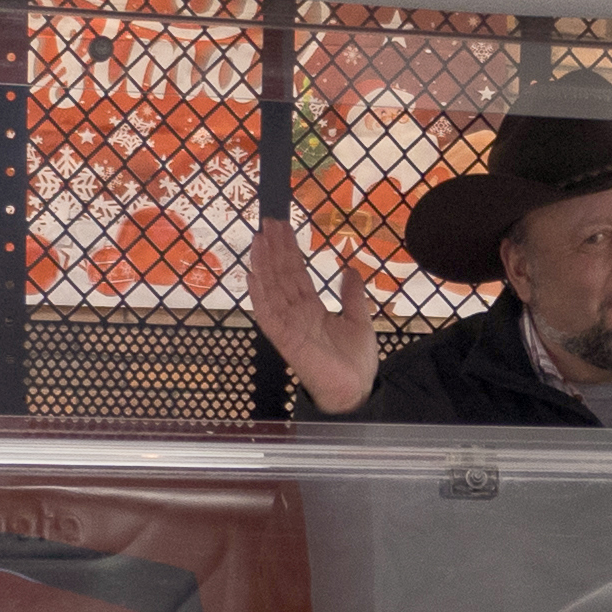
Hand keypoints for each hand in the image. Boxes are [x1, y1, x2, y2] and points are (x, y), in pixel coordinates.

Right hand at [247, 221, 380, 413]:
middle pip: (281, 275)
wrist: (357, 391)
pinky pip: (267, 314)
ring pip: (271, 289)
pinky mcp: (284, 339)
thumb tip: (350, 269)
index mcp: (310, 309)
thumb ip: (351, 295)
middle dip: (274, 248)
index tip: (281, 227)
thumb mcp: (359, 320)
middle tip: (268, 220)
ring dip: (264, 263)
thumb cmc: (356, 363)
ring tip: (259, 237)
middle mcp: (295, 314)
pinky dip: (259, 294)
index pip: (295, 274)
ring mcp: (288, 326)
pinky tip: (253, 274)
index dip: (288, 250)